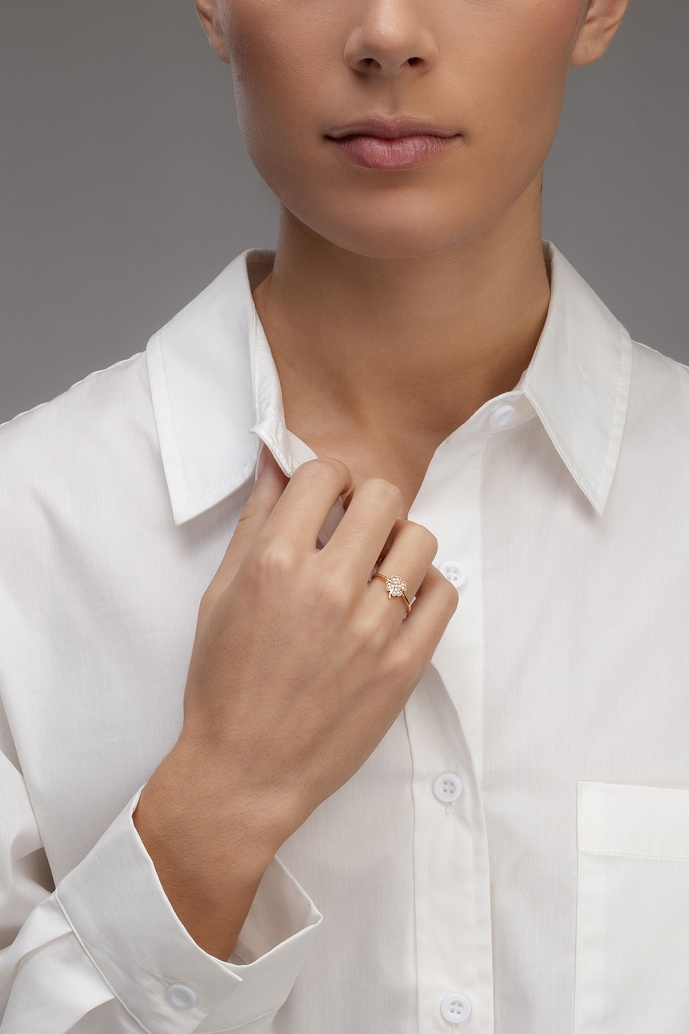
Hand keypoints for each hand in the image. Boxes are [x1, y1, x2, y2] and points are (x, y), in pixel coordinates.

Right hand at [174, 446, 458, 848]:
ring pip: (419, 539)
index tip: (325, 497)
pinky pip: (443, 595)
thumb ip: (253, 524)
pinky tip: (399, 601)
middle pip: (382, 496)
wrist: (244, 773)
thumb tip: (276, 465)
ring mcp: (372, 628)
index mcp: (275, 564)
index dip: (326, 477)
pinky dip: (426, 587)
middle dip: (366, 501)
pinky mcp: (404, 665)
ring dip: (398, 543)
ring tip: (376, 568)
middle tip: (353, 528)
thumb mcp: (219, 596)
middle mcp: (328, 588)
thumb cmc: (223, 686)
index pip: (324, 473)